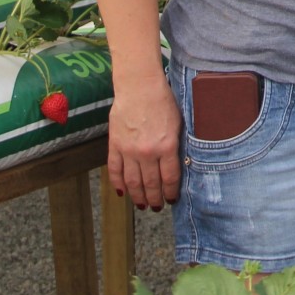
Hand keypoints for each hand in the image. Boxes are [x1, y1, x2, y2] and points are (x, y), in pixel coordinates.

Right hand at [106, 74, 181, 209]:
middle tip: (155, 207)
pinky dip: (117, 183)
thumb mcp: (178, 123)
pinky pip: (115, 170)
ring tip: (141, 204)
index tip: (171, 200)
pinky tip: (121, 192)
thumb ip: (176, 144)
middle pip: (150, 183)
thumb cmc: (163, 101)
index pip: (169, 177)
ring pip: (132, 181)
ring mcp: (129, 150)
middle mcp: (148, 152)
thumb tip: (178, 163)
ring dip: (137, 196)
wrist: (139, 87)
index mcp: (167, 146)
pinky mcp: (115, 145)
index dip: (170, 192)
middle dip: (154, 198)